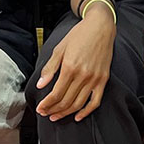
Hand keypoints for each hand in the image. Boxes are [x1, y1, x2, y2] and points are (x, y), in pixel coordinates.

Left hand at [35, 4, 115, 121]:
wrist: (100, 27)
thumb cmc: (79, 35)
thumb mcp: (60, 48)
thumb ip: (50, 68)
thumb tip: (41, 85)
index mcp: (70, 67)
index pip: (56, 93)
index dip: (46, 104)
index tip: (40, 108)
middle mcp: (83, 75)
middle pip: (66, 101)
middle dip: (53, 110)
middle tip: (45, 113)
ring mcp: (95, 78)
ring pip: (79, 104)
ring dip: (66, 113)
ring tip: (56, 116)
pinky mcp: (103, 79)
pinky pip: (95, 101)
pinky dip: (86, 111)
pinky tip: (78, 116)